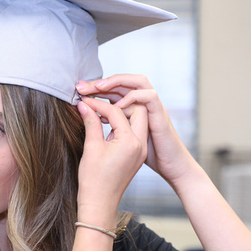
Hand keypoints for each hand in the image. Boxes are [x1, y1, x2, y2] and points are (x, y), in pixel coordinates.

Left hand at [76, 75, 194, 184]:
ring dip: (119, 81)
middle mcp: (143, 105)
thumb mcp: (116, 142)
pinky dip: (135, 96)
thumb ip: (103, 127)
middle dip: (103, 82)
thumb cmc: (149, 156)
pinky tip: (119, 104)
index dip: (97, 89)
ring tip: (99, 87)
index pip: (114, 92)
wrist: (172, 168)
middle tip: (82, 86)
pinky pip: (150, 97)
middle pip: (124, 83)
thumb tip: (86, 115)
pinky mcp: (161, 115)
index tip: (79, 92)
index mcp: (132, 110)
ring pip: (140, 82)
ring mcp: (154, 108)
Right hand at [76, 95, 147, 224]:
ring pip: (137, 120)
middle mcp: (140, 144)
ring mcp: (140, 150)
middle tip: (99, 102)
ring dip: (121, 113)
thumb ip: (91, 122)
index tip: (84, 100)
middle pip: (137, 110)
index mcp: (131, 142)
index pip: (116, 111)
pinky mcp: (137, 155)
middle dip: (118, 103)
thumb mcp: (91, 147)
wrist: (100, 204)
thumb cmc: (94, 180)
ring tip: (100, 112)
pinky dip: (122, 124)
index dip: (98, 104)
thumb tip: (84, 105)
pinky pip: (134, 131)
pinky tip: (106, 125)